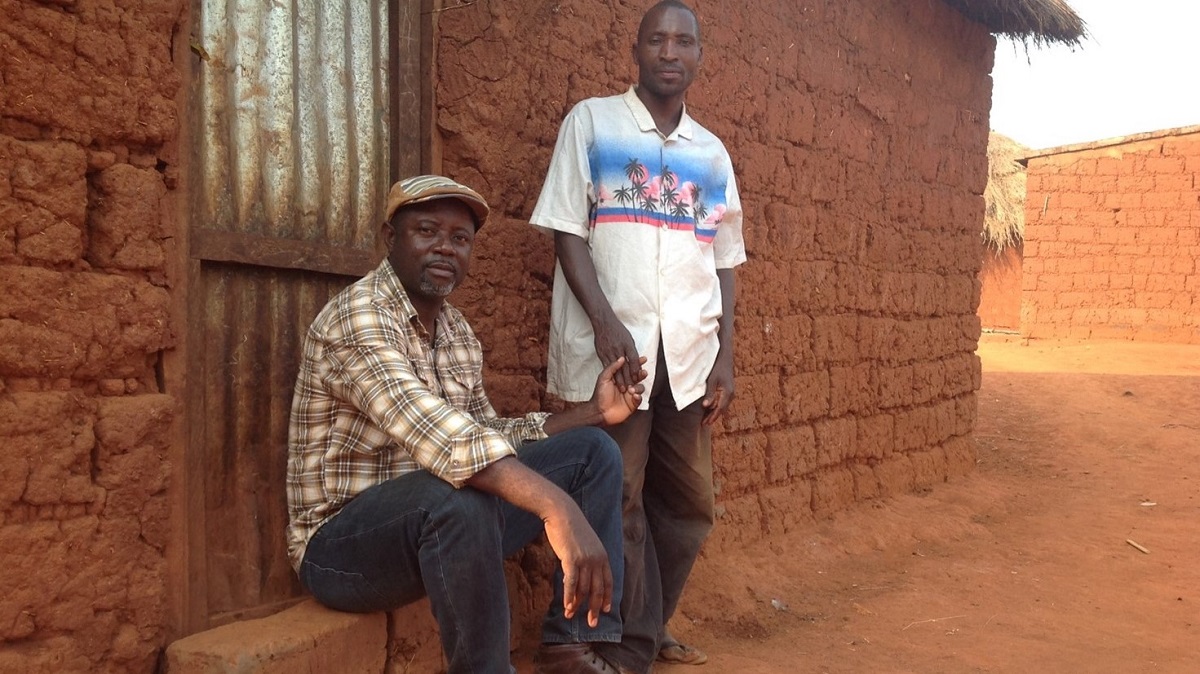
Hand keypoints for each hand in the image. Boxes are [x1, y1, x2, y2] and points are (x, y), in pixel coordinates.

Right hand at [542, 503, 613, 626]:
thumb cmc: (571, 528)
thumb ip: (587, 560)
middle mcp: (597, 559)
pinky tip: (566, 606)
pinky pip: (571, 583)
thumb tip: (580, 578)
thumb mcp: (585, 544)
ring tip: (569, 615)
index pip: (608, 582)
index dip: (606, 597)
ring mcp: (585, 560)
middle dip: (594, 608)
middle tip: (591, 623)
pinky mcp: (571, 559)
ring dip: (576, 604)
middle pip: (597, 589)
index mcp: (603, 556)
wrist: (562, 512)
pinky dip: (569, 596)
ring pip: (582, 588)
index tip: (605, 610)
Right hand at [592, 314, 640, 390]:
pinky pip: (607, 366)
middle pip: (625, 366)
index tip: (638, 378)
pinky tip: (613, 381)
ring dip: (620, 380)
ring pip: (616, 368)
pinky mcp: (602, 354)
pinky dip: (611, 375)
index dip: (636, 370)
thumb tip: (638, 362)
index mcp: (627, 344)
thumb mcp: (629, 339)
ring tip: (623, 389)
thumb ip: (632, 351)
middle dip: (629, 379)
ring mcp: (610, 351)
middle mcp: (619, 349)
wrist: (604, 323)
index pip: (634, 359)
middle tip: (632, 389)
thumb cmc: (618, 331)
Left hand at [592, 355, 647, 424]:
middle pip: (638, 378)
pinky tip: (634, 396)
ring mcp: (630, 395)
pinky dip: (638, 397)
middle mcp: (626, 385)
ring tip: (631, 390)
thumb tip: (621, 358)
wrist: (600, 411)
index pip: (630, 369)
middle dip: (642, 374)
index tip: (643, 359)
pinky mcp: (632, 404)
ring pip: (640, 388)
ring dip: (638, 387)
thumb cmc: (600, 395)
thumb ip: (612, 367)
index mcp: (619, 378)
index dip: (637, 364)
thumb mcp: (603, 378)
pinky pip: (640, 399)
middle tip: (643, 372)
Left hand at [701, 354, 734, 426]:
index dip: (712, 417)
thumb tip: (706, 406)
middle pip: (722, 410)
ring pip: (723, 406)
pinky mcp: (728, 391)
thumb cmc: (717, 368)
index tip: (705, 423)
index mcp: (728, 393)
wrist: (725, 358)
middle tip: (704, 424)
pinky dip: (716, 407)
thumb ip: (709, 394)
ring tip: (706, 419)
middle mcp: (731, 394)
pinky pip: (723, 402)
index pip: (719, 409)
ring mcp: (731, 393)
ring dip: (714, 413)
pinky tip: (710, 409)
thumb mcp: (711, 381)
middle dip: (713, 417)